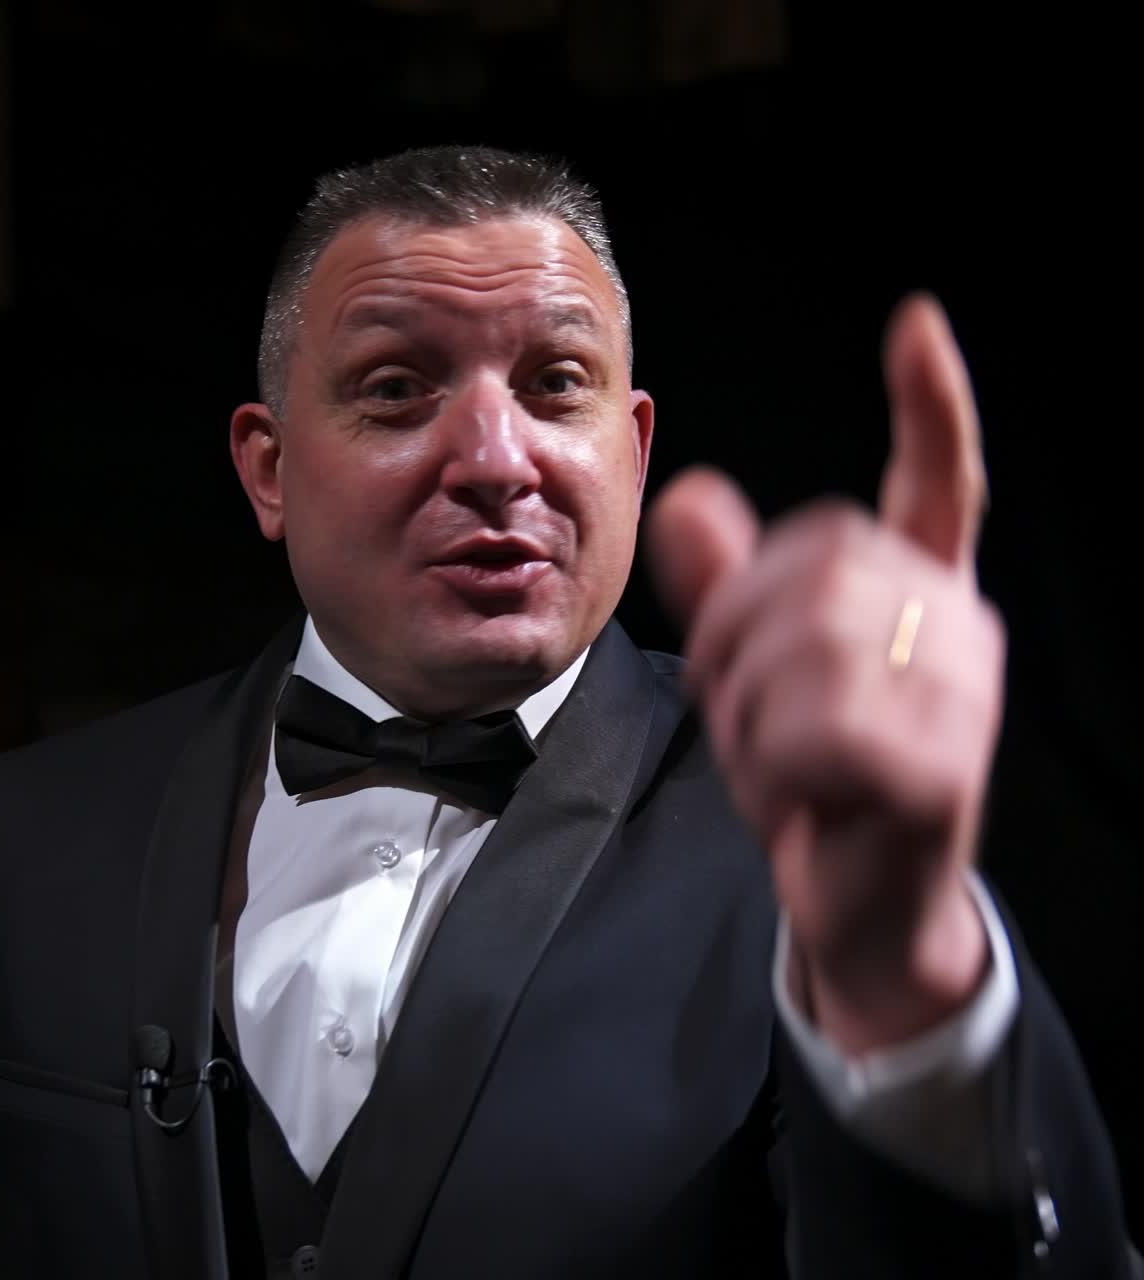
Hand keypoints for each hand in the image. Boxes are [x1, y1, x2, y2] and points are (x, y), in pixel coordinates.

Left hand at [647, 295, 1004, 1053]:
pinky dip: (776, 766)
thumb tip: (686, 493)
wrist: (860, 903)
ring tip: (778, 760)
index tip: (916, 324)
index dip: (929, 405)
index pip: (938, 483)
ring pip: (805, 647)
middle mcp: (954, 630)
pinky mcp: (939, 771)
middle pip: (811, 559)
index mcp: (917, 596)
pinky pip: (816, 729)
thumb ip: (725, 585)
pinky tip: (805, 796)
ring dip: (750, 711)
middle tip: (743, 707)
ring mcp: (958, 699)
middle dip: (736, 634)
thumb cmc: (811, 775)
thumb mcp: (752, 672)